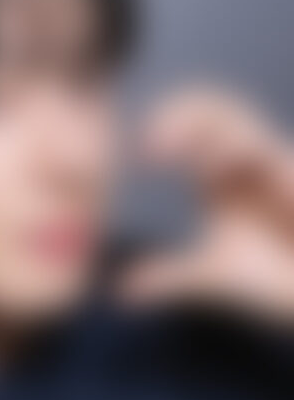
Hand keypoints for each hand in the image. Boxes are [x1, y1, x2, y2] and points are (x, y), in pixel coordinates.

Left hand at [119, 87, 293, 322]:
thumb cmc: (271, 279)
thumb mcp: (210, 275)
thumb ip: (168, 277)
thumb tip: (124, 290)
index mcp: (221, 177)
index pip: (194, 125)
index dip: (168, 125)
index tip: (142, 155)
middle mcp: (245, 165)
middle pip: (215, 109)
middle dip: (183, 114)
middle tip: (153, 146)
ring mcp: (272, 170)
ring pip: (240, 122)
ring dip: (206, 131)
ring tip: (175, 152)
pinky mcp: (292, 182)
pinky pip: (268, 154)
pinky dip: (241, 154)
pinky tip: (217, 170)